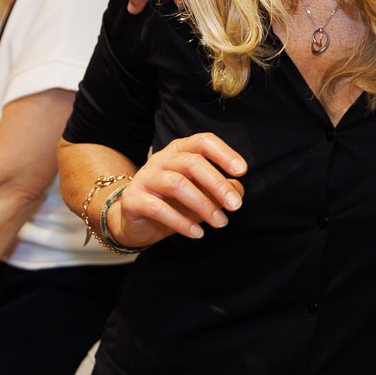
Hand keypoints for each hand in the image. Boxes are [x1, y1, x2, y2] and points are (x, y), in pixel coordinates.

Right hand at [105, 133, 246, 249]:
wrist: (137, 221)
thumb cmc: (175, 202)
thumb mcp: (202, 193)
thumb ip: (222, 188)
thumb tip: (239, 190)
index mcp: (181, 150)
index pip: (203, 142)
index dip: (224, 153)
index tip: (242, 171)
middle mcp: (162, 159)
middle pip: (192, 163)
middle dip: (217, 184)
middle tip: (235, 205)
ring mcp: (145, 177)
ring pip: (176, 183)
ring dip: (203, 205)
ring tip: (220, 222)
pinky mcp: (133, 199)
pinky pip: (158, 208)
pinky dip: (181, 222)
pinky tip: (197, 233)